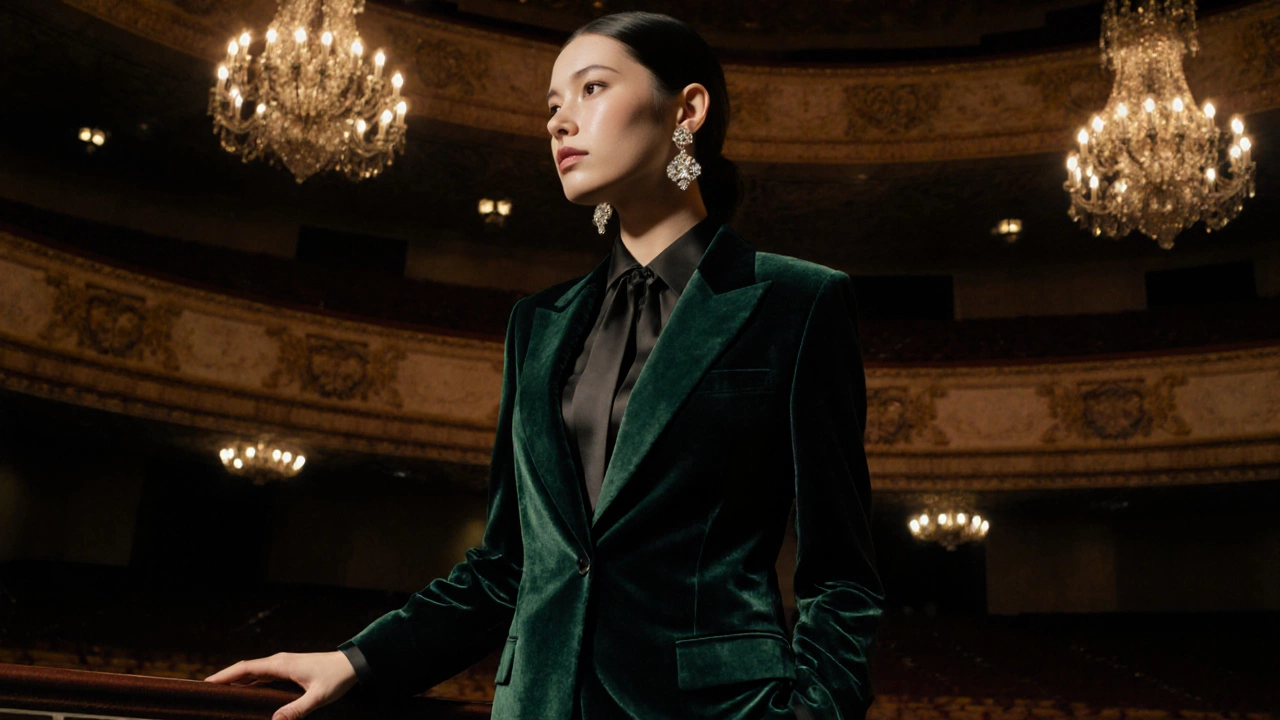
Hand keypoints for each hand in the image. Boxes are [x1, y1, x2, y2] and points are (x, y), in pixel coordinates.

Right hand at [204, 651, 358, 719]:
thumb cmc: (337, 678)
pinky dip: (250, 683)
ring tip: (219, 694)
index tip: (205, 683)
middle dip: (224, 678)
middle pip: (245, 669)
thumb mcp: (318, 696)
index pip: (245, 669)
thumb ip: (297, 709)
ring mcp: (284, 665)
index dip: (225, 676)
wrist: (353, 663)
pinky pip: (263, 676)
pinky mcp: (289, 670)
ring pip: (253, 672)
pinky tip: (244, 695)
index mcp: (281, 665)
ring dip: (236, 681)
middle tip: (204, 691)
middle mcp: (279, 662)